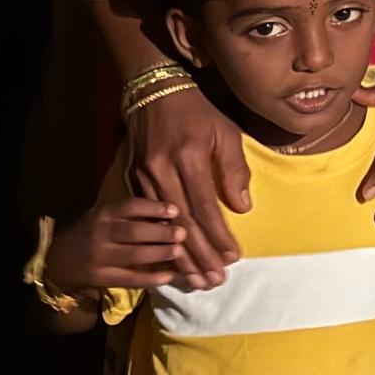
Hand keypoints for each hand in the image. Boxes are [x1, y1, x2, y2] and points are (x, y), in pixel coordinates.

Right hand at [47, 198, 187, 292]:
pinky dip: (150, 279)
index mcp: (104, 214)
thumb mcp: (105, 216)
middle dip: (161, 233)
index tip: (175, 211)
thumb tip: (169, 216)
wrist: (59, 259)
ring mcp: (100, 257)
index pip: (131, 207)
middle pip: (134, 232)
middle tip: (183, 233)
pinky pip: (129, 279)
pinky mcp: (101, 278)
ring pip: (133, 256)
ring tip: (179, 251)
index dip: (154, 208)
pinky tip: (169, 276)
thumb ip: (130, 215)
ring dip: (159, 254)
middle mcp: (101, 233)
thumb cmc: (92, 232)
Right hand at [127, 85, 248, 287]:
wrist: (154, 94)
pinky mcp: (132, 181)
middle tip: (215, 280)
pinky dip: (162, 241)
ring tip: (197, 279)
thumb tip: (242, 207)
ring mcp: (143, 178)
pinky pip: (149, 220)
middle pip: (182, 223)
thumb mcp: (226, 133)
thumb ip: (234, 170)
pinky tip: (173, 259)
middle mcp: (162, 171)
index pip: (205, 207)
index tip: (232, 257)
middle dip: (200, 256)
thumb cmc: (198, 113)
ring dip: (181, 255)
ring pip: (163, 226)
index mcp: (188, 157)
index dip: (218, 235)